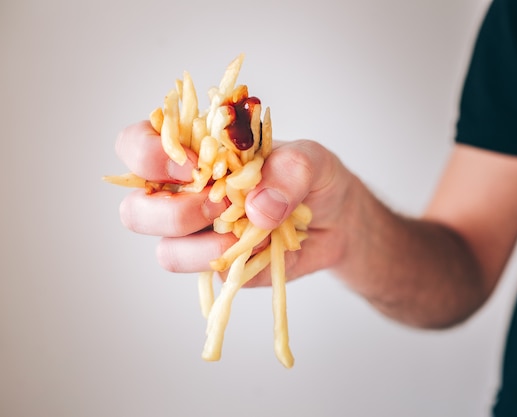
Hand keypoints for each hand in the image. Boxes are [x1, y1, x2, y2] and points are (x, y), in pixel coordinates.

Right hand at [115, 120, 356, 285]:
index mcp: (192, 151)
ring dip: (205, 247)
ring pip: (166, 252)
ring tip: (248, 233)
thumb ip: (288, 170)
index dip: (148, 155)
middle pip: (136, 210)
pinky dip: (238, 264)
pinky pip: (211, 275)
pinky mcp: (220, 266)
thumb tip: (257, 208)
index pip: (136, 146)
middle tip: (220, 205)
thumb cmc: (312, 177)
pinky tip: (264, 248)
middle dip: (174, 212)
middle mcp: (184, 194)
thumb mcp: (310, 159)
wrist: (338, 220)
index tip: (191, 164)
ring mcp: (198, 236)